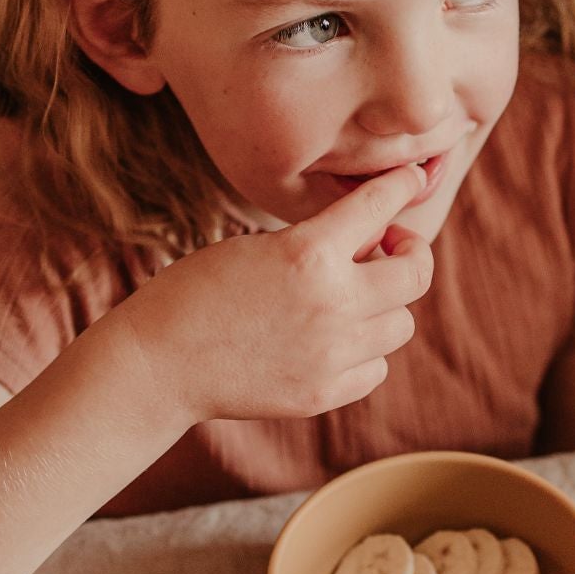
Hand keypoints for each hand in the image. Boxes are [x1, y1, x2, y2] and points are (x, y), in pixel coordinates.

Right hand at [123, 162, 434, 423]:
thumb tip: (374, 244)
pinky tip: (334, 340)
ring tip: (352, 299)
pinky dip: (365, 352)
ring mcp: (331, 354)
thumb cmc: (197, 291)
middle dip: (410, 254)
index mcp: (309, 252)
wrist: (158, 363)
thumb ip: (318, 243)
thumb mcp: (257, 245)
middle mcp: (332, 303)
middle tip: (388, 250)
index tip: (409, 179)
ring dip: (385, 306)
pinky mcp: (324, 394)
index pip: (380, 205)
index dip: (401, 185)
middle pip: (416, 275)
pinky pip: (377, 368)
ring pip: (401, 325)